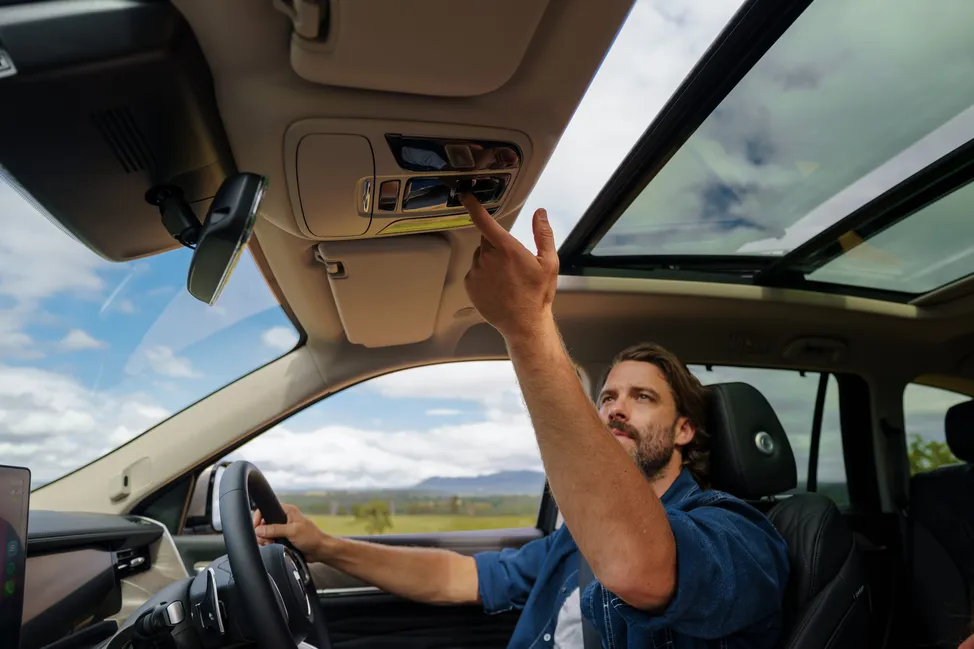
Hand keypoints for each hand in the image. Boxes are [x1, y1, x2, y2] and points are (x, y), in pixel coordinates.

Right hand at [253, 503, 328, 561]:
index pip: (266, 509)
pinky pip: (270, 539)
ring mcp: (282, 528)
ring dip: (265, 539)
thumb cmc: (311, 537)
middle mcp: (283, 518)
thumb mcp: (292, 531)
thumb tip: (259, 530)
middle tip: (266, 539)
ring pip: (265, 532)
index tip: (255, 528)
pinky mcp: (282, 537)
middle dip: (261, 532)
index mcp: (287, 511)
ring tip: (271, 543)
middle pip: (263, 522)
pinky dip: (269, 543)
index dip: (258, 518)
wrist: (319, 550)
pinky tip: (273, 546)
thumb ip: (275, 529)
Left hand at [460, 194, 558, 341]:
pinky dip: (483, 275)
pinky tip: (497, 286)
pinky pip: (474, 271)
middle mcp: (488, 258)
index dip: (473, 206)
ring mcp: (476, 272)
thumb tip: (540, 213)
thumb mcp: (549, 263)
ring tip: (506, 278)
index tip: (466, 196)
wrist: (523, 323)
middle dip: (497, 245)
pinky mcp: (469, 284)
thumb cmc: (537, 294)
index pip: (484, 221)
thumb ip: (543, 234)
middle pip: (486, 240)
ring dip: (489, 260)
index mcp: (507, 249)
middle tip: (512, 263)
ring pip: (480, 256)